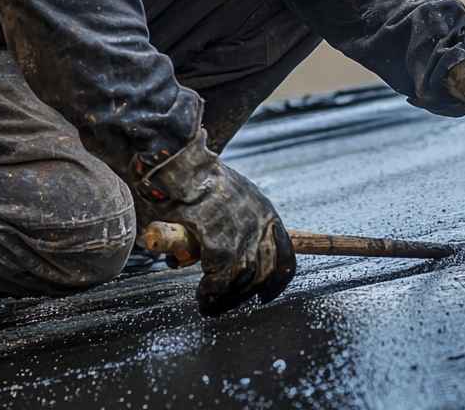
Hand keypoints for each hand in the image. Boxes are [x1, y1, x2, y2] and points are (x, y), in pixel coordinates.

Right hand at [133, 130, 295, 314]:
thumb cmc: (195, 179)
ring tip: (209, 303)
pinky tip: (202, 296)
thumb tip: (212, 249)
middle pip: (265, 272)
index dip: (277, 280)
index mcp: (264, 212)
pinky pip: (220, 278)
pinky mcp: (219, 241)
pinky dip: (211, 292)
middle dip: (247, 292)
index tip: (267, 295)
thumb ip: (227, 223)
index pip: (285, 254)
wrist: (179, 163)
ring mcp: (241, 234)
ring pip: (243, 279)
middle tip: (226, 302)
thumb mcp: (227, 196)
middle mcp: (259, 224)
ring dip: (227, 296)